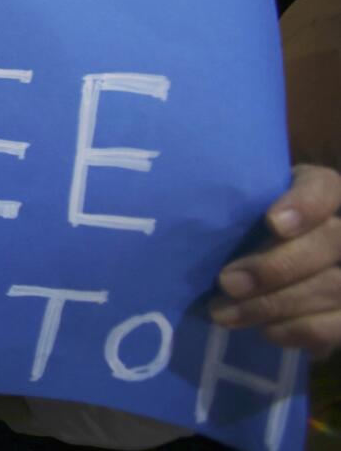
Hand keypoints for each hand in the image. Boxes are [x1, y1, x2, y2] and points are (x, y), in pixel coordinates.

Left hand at [210, 164, 340, 357]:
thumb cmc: (235, 236)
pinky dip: (296, 330)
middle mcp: (340, 231)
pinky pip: (334, 327)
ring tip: (224, 313)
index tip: (273, 222)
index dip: (306, 204)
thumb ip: (229, 212)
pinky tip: (264, 330)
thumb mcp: (232, 216)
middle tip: (227, 282)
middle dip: (276, 266)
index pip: (323, 186)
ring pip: (334, 287)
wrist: (257, 283)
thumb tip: (190, 221)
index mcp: (315, 193)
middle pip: (330, 240)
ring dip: (274, 304)